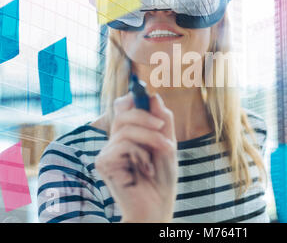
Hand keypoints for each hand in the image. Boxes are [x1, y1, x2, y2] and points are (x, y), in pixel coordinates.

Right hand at [95, 92, 177, 221]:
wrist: (157, 206)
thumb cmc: (162, 178)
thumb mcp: (168, 144)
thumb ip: (163, 121)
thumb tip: (155, 96)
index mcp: (130, 135)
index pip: (122, 107)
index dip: (131, 98)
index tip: (145, 95)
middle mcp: (115, 141)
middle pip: (122, 112)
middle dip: (146, 117)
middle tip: (163, 128)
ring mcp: (108, 152)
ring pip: (125, 128)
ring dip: (150, 137)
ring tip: (165, 150)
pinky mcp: (103, 163)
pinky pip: (122, 144)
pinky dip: (140, 153)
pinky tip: (146, 168)